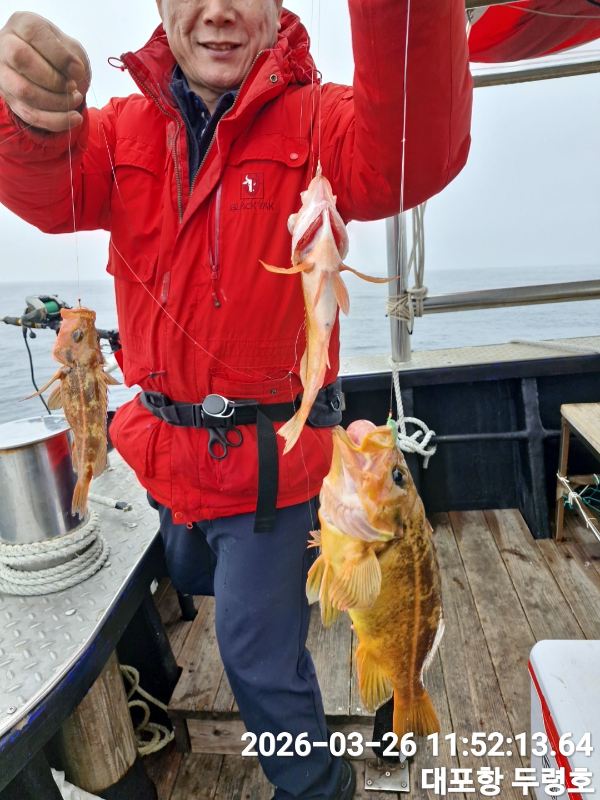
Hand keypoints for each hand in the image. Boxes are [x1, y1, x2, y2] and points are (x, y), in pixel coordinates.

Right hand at [0, 12, 90, 131]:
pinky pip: (30, 115)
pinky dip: (56, 121)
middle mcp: (5, 46)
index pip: (34, 34)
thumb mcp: (66, 43)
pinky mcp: (11, 99)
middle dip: (54, 79)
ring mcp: (4, 74)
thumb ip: (70, 53)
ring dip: (56, 102)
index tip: (78, 71)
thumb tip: (74, 72)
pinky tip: (74, 118)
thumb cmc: (57, 53)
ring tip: (75, 99)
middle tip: (73, 86)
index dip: (59, 55)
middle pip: (21, 59)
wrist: (47, 68)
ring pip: (24, 91)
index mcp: (21, 24)